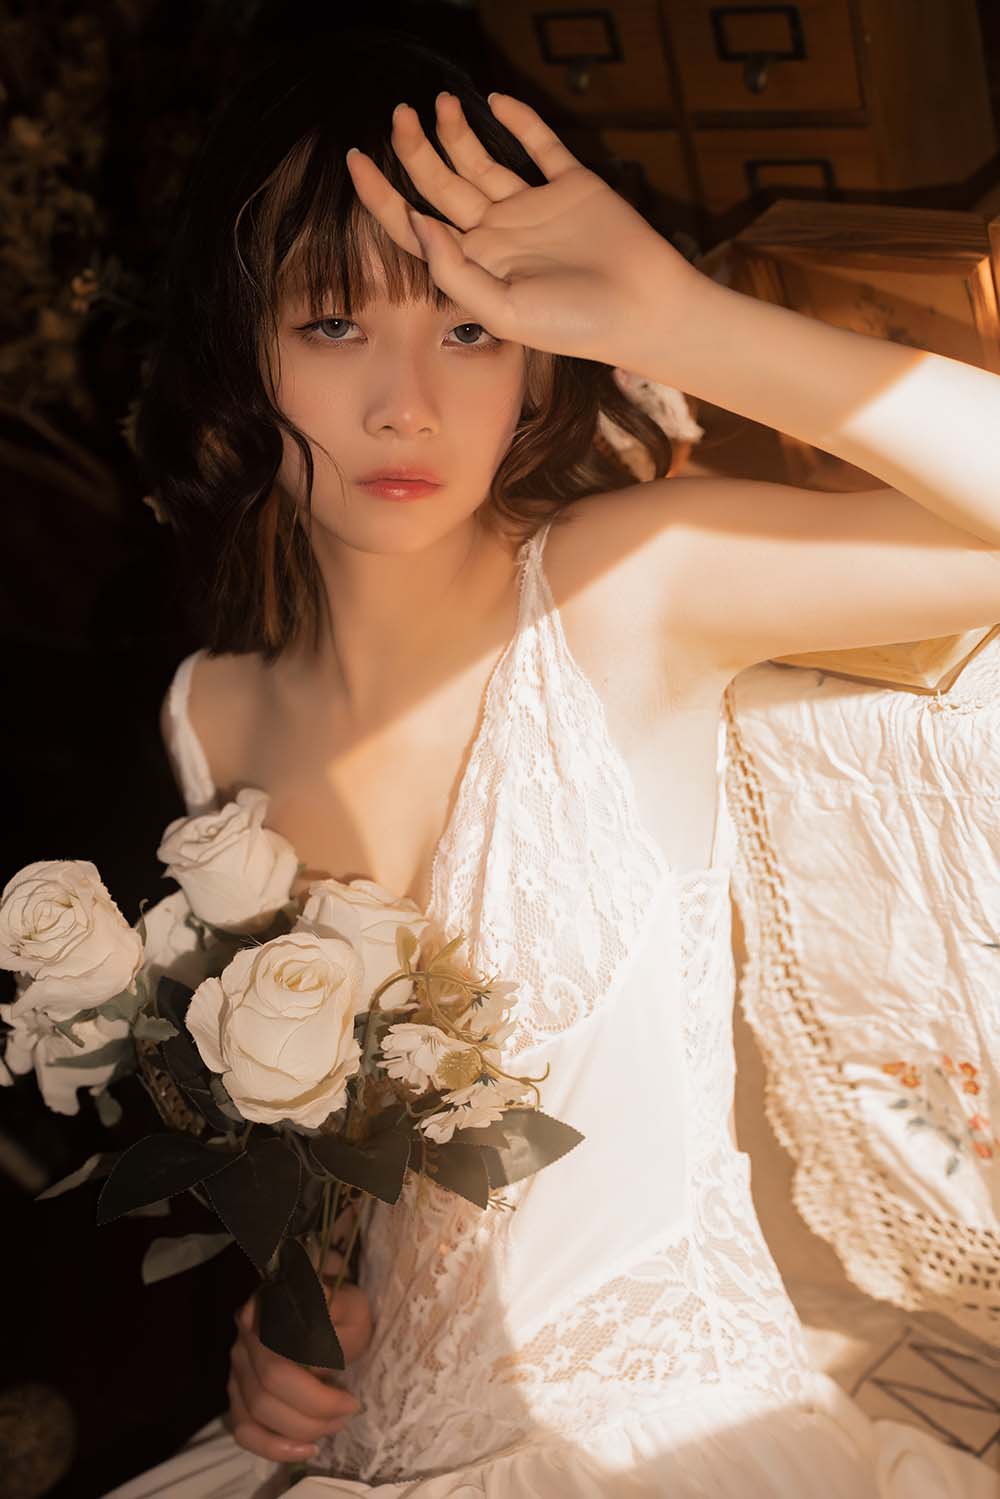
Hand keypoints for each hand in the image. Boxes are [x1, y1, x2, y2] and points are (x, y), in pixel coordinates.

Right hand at [226, 1242, 371, 1463]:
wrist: (326, 1307)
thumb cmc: (340, 1310)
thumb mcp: (351, 1310)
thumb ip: (338, 1328)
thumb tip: (312, 1362)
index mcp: (267, 1313)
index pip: (279, 1367)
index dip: (316, 1396)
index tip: (351, 1401)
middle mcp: (244, 1340)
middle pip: (265, 1394)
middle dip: (311, 1416)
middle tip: (347, 1415)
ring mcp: (236, 1367)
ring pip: (253, 1415)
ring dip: (298, 1431)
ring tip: (333, 1426)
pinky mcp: (237, 1393)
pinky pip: (243, 1430)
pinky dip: (272, 1448)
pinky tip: (303, 1449)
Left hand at [346, 92, 696, 367]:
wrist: (644, 312)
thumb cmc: (575, 325)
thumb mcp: (503, 312)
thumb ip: (453, 270)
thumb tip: (417, 221)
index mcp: (476, 266)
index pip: (416, 225)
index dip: (382, 195)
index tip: (356, 158)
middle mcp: (499, 235)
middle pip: (442, 184)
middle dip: (414, 149)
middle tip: (399, 115)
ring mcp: (534, 208)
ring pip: (481, 161)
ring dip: (456, 131)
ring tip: (437, 103)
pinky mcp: (572, 186)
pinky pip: (539, 146)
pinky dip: (519, 121)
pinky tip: (495, 101)